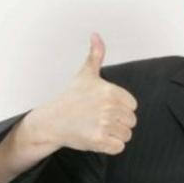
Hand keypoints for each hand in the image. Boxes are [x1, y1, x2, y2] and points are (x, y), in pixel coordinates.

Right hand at [35, 33, 137, 154]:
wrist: (51, 120)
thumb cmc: (71, 98)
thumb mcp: (85, 74)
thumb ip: (95, 55)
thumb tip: (96, 35)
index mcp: (110, 91)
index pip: (133, 106)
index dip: (120, 109)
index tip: (104, 107)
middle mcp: (108, 107)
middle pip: (131, 121)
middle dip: (118, 123)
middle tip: (99, 119)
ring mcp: (103, 124)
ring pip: (126, 135)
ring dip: (114, 135)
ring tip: (97, 128)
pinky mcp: (99, 141)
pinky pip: (119, 147)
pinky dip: (110, 146)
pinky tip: (97, 138)